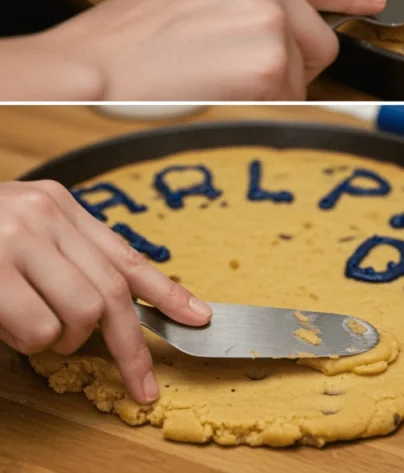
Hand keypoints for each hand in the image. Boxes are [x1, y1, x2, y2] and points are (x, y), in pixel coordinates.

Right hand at [0, 180, 211, 403]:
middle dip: (129, 347)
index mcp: (60, 206)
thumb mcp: (26, 228)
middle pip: (113, 294)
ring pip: (79, 315)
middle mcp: (44, 217)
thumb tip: (119, 305)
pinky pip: (35, 328)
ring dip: (61, 340)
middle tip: (139, 382)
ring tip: (30, 328)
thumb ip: (70, 256)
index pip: (127, 255)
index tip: (199, 319)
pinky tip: (4, 320)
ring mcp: (15, 241)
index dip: (168, 292)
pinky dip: (26, 340)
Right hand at [24, 0, 378, 99]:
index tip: (373, 1)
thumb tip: (273, 23)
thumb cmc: (124, 44)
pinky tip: (225, 94)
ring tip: (220, 81)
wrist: (90, 72)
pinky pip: (295, 99)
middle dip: (293, 62)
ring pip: (307, 71)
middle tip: (243, 73)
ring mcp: (272, 20)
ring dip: (276, 87)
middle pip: (318, 36)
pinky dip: (267, 107)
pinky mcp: (275, 64)